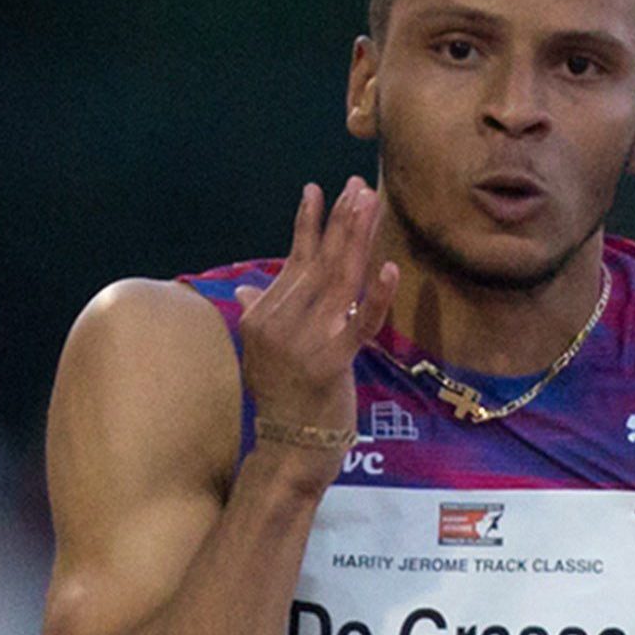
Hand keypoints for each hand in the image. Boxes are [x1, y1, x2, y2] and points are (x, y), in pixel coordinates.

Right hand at [236, 181, 397, 468]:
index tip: (318, 190)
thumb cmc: (282, 400)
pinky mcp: (333, 362)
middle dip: (340, 220)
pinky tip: (389, 268)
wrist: (290, 449)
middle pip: (319, 262)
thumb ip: (259, 314)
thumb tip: (245, 288)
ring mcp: (305, 341)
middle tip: (358, 186)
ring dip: (357, 240)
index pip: (294, 261)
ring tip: (371, 205)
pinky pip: (360, 323)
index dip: (308, 224)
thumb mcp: (263, 353)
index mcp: (264, 315)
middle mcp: (280, 322)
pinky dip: (376, 296)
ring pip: (338, 280)